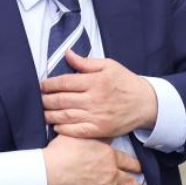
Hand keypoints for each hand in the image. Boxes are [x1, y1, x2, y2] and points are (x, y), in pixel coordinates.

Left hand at [41, 53, 158, 138]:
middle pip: (62, 100)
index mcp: (96, 81)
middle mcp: (95, 99)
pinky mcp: (99, 130)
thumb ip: (86, 62)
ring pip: (65, 116)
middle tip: (39, 99)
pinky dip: (63, 129)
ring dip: (50, 115)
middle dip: (46, 99)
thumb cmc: (126, 82)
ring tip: (43, 112)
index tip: (42, 85)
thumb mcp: (109, 66)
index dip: (50, 84)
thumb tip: (67, 53)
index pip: (65, 82)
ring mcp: (97, 116)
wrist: (146, 104)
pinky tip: (56, 126)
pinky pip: (76, 130)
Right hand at [42, 135, 147, 184]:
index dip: (136, 167)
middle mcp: (112, 173)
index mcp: (110, 156)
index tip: (141, 170)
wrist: (54, 169)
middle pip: (130, 182)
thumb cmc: (63, 150)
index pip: (129, 162)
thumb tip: (99, 126)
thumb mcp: (81, 134)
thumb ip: (94, 132)